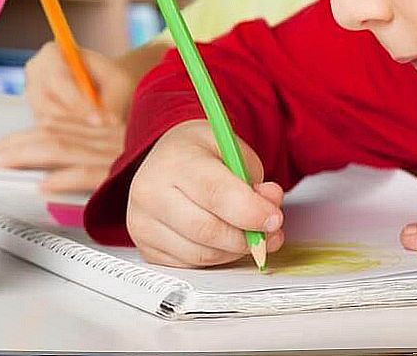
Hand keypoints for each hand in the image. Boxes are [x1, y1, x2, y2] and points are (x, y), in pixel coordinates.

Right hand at [0, 42, 135, 192]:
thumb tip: (106, 121)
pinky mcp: (36, 116)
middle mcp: (35, 73)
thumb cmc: (115, 80)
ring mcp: (32, 96)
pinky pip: (47, 133)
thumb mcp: (120, 84)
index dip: (78, 102)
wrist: (110, 88)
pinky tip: (89, 140)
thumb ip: (112, 100)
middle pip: (46, 103)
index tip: (98, 120)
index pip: (58, 80)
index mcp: (51, 54)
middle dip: (74, 121)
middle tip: (100, 132)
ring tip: (99, 136)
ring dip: (72, 132)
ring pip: (45, 122)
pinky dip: (69, 138)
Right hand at [126, 120, 284, 267]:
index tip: (274, 219)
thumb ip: (255, 179)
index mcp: (175, 160)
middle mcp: (150, 192)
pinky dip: (216, 257)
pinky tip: (224, 240)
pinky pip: (190, 265)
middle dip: (246, 237)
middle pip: (207, 230)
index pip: (216, 194)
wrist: (169, 158)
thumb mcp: (234, 151)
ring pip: (201, 254)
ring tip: (249, 234)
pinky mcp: (145, 247)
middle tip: (270, 232)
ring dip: (234, 250)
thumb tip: (270, 209)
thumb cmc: (201, 154)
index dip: (250, 212)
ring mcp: (143, 223)